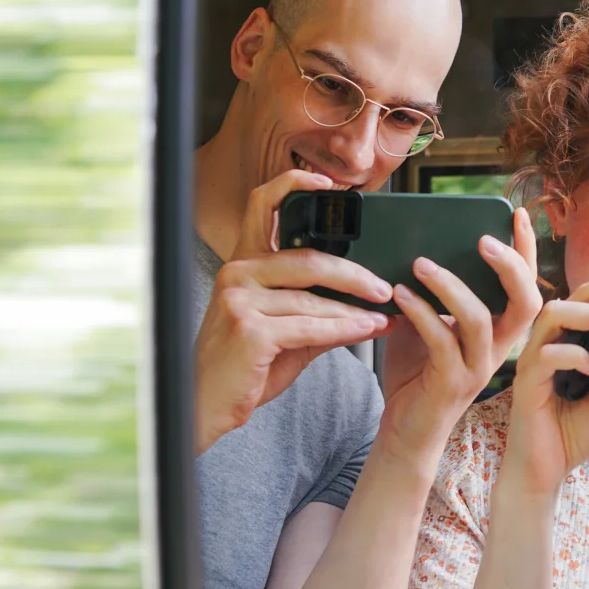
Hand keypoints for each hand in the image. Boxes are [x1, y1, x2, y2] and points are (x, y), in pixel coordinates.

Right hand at [195, 170, 393, 452]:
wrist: (205, 404)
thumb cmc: (244, 367)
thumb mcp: (285, 333)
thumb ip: (321, 314)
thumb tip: (372, 308)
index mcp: (242, 263)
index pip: (263, 205)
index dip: (294, 184)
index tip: (330, 184)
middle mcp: (237, 273)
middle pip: (308, 259)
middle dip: (354, 275)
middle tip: (383, 288)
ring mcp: (239, 299)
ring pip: (312, 298)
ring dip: (354, 310)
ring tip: (382, 315)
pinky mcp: (249, 329)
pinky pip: (309, 326)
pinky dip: (344, 329)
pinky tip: (366, 330)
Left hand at [378, 207, 541, 463]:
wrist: (405, 429)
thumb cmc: (417, 373)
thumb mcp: (428, 325)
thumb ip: (432, 294)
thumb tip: (417, 249)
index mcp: (499, 331)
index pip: (526, 286)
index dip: (526, 250)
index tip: (514, 214)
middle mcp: (497, 349)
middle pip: (526, 304)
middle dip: (510, 267)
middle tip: (482, 240)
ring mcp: (476, 368)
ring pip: (479, 319)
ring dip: (451, 286)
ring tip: (420, 263)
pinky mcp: (451, 382)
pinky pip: (441, 340)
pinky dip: (421, 312)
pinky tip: (400, 294)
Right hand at [502, 266, 588, 496]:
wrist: (543, 472)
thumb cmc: (567, 434)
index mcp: (565, 345)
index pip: (587, 303)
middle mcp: (547, 346)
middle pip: (570, 296)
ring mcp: (533, 362)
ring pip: (553, 315)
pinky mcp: (526, 383)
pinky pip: (546, 355)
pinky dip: (574, 356)